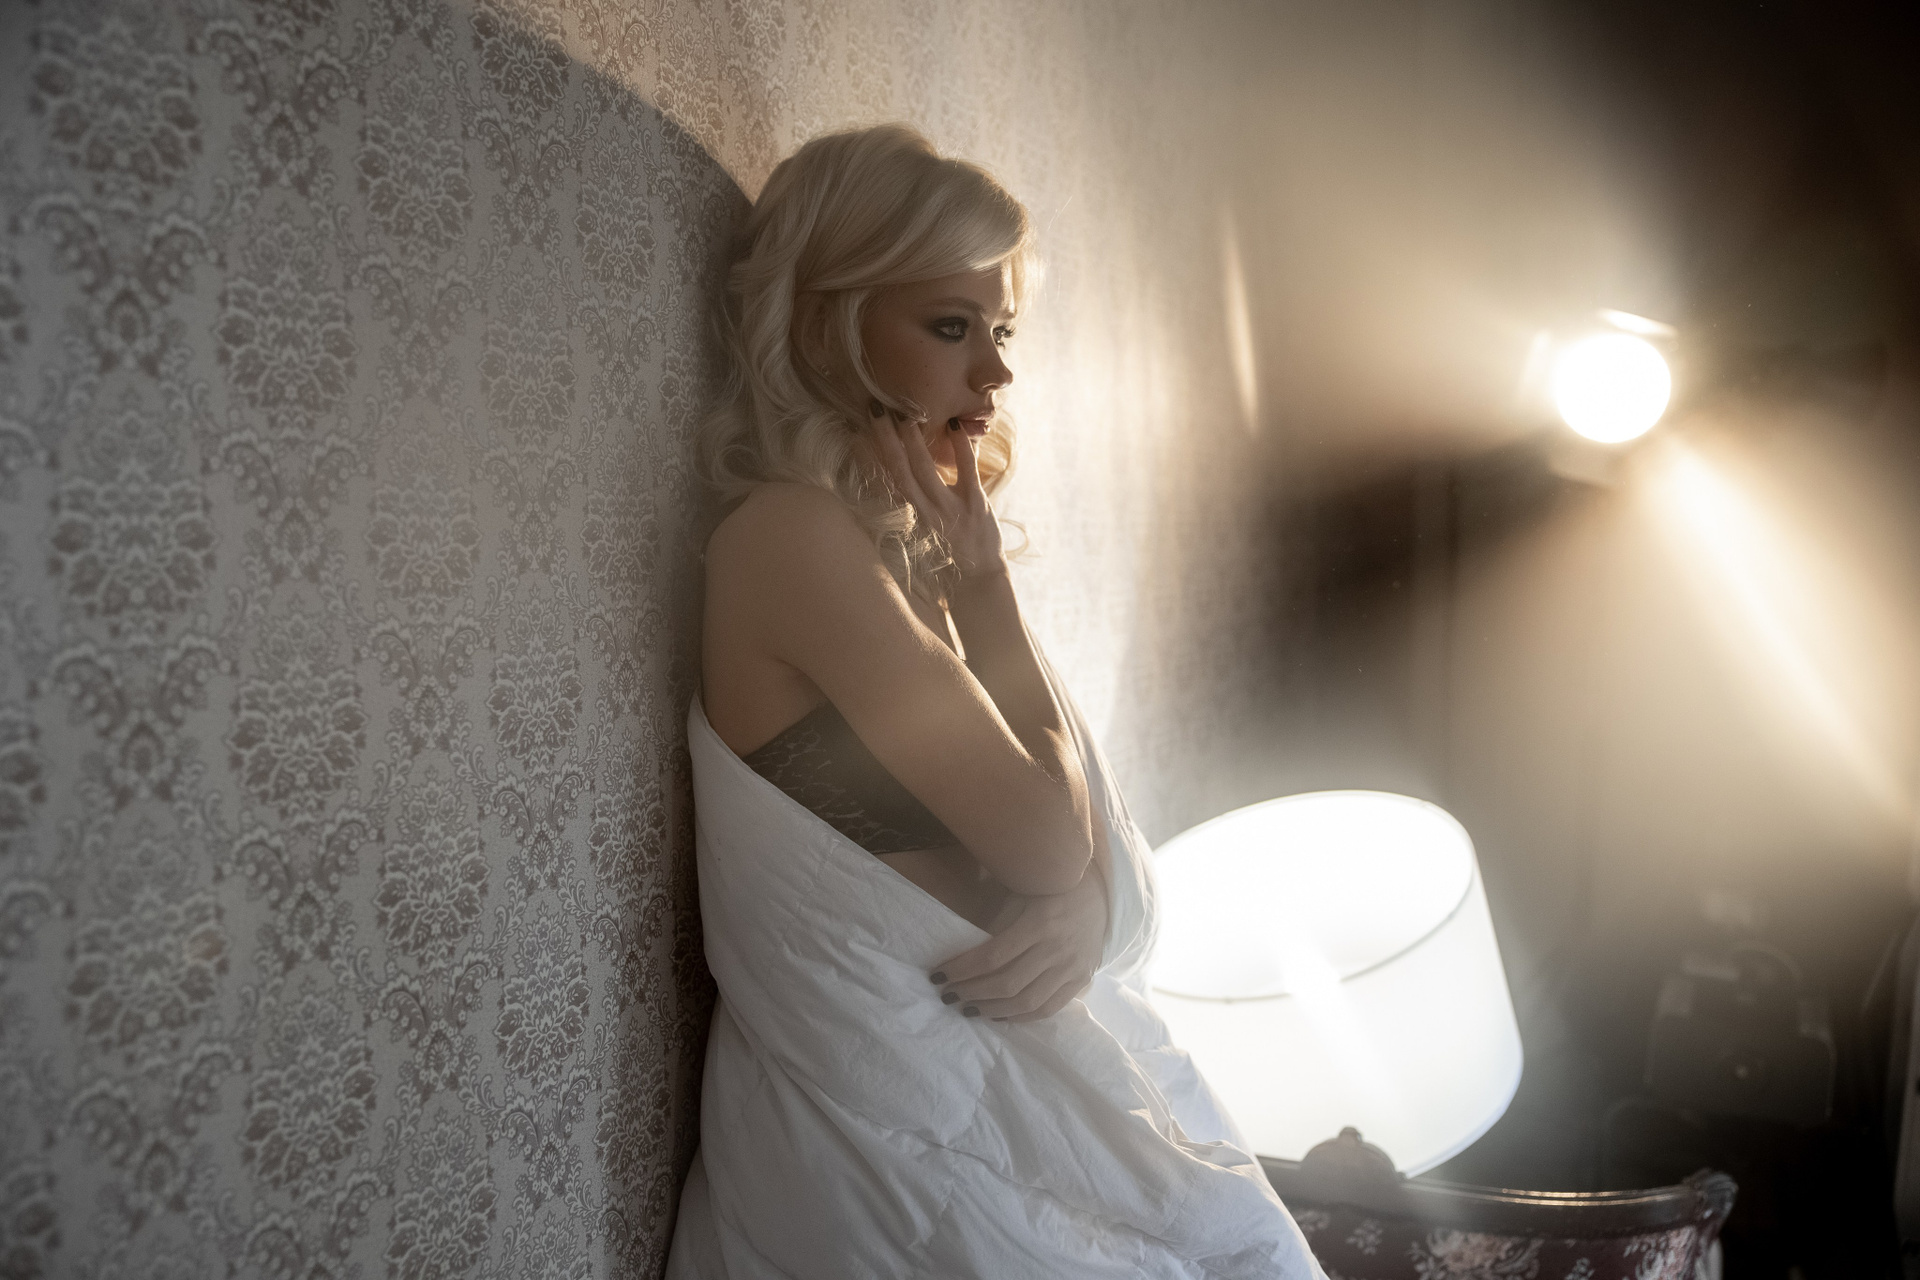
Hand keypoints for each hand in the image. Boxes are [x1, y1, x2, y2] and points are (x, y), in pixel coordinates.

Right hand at [869, 404, 1004, 579]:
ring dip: (913, 438)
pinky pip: (966, 469)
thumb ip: (909, 510)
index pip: (886, 481)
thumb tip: (894, 483)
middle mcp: (924, 513)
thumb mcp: (920, 536)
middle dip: (886, 438)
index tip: (858, 431)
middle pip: (899, 469)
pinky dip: (961, 446)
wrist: (979, 585)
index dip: (870, 456)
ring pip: (925, 468)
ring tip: (905, 413)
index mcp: (909, 519)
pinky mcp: (975, 504)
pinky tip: (955, 425)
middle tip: (876, 408)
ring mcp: (950, 508)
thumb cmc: (946, 562)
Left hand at [930, 865, 1108, 1022]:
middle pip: (1007, 984)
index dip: (962, 970)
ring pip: (1026, 1003)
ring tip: (967, 1009)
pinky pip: (1047, 1009)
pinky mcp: (1080, 982)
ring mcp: (1071, 969)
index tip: (938, 974)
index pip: (992, 956)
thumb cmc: (1050, 891)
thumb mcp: (1023, 895)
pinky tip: (997, 1015)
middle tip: (947, 995)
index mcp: (1039, 923)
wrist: (1100, 897)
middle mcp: (1057, 949)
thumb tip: (962, 952)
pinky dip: (1019, 1018)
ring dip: (991, 1010)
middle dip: (970, 992)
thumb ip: (998, 923)